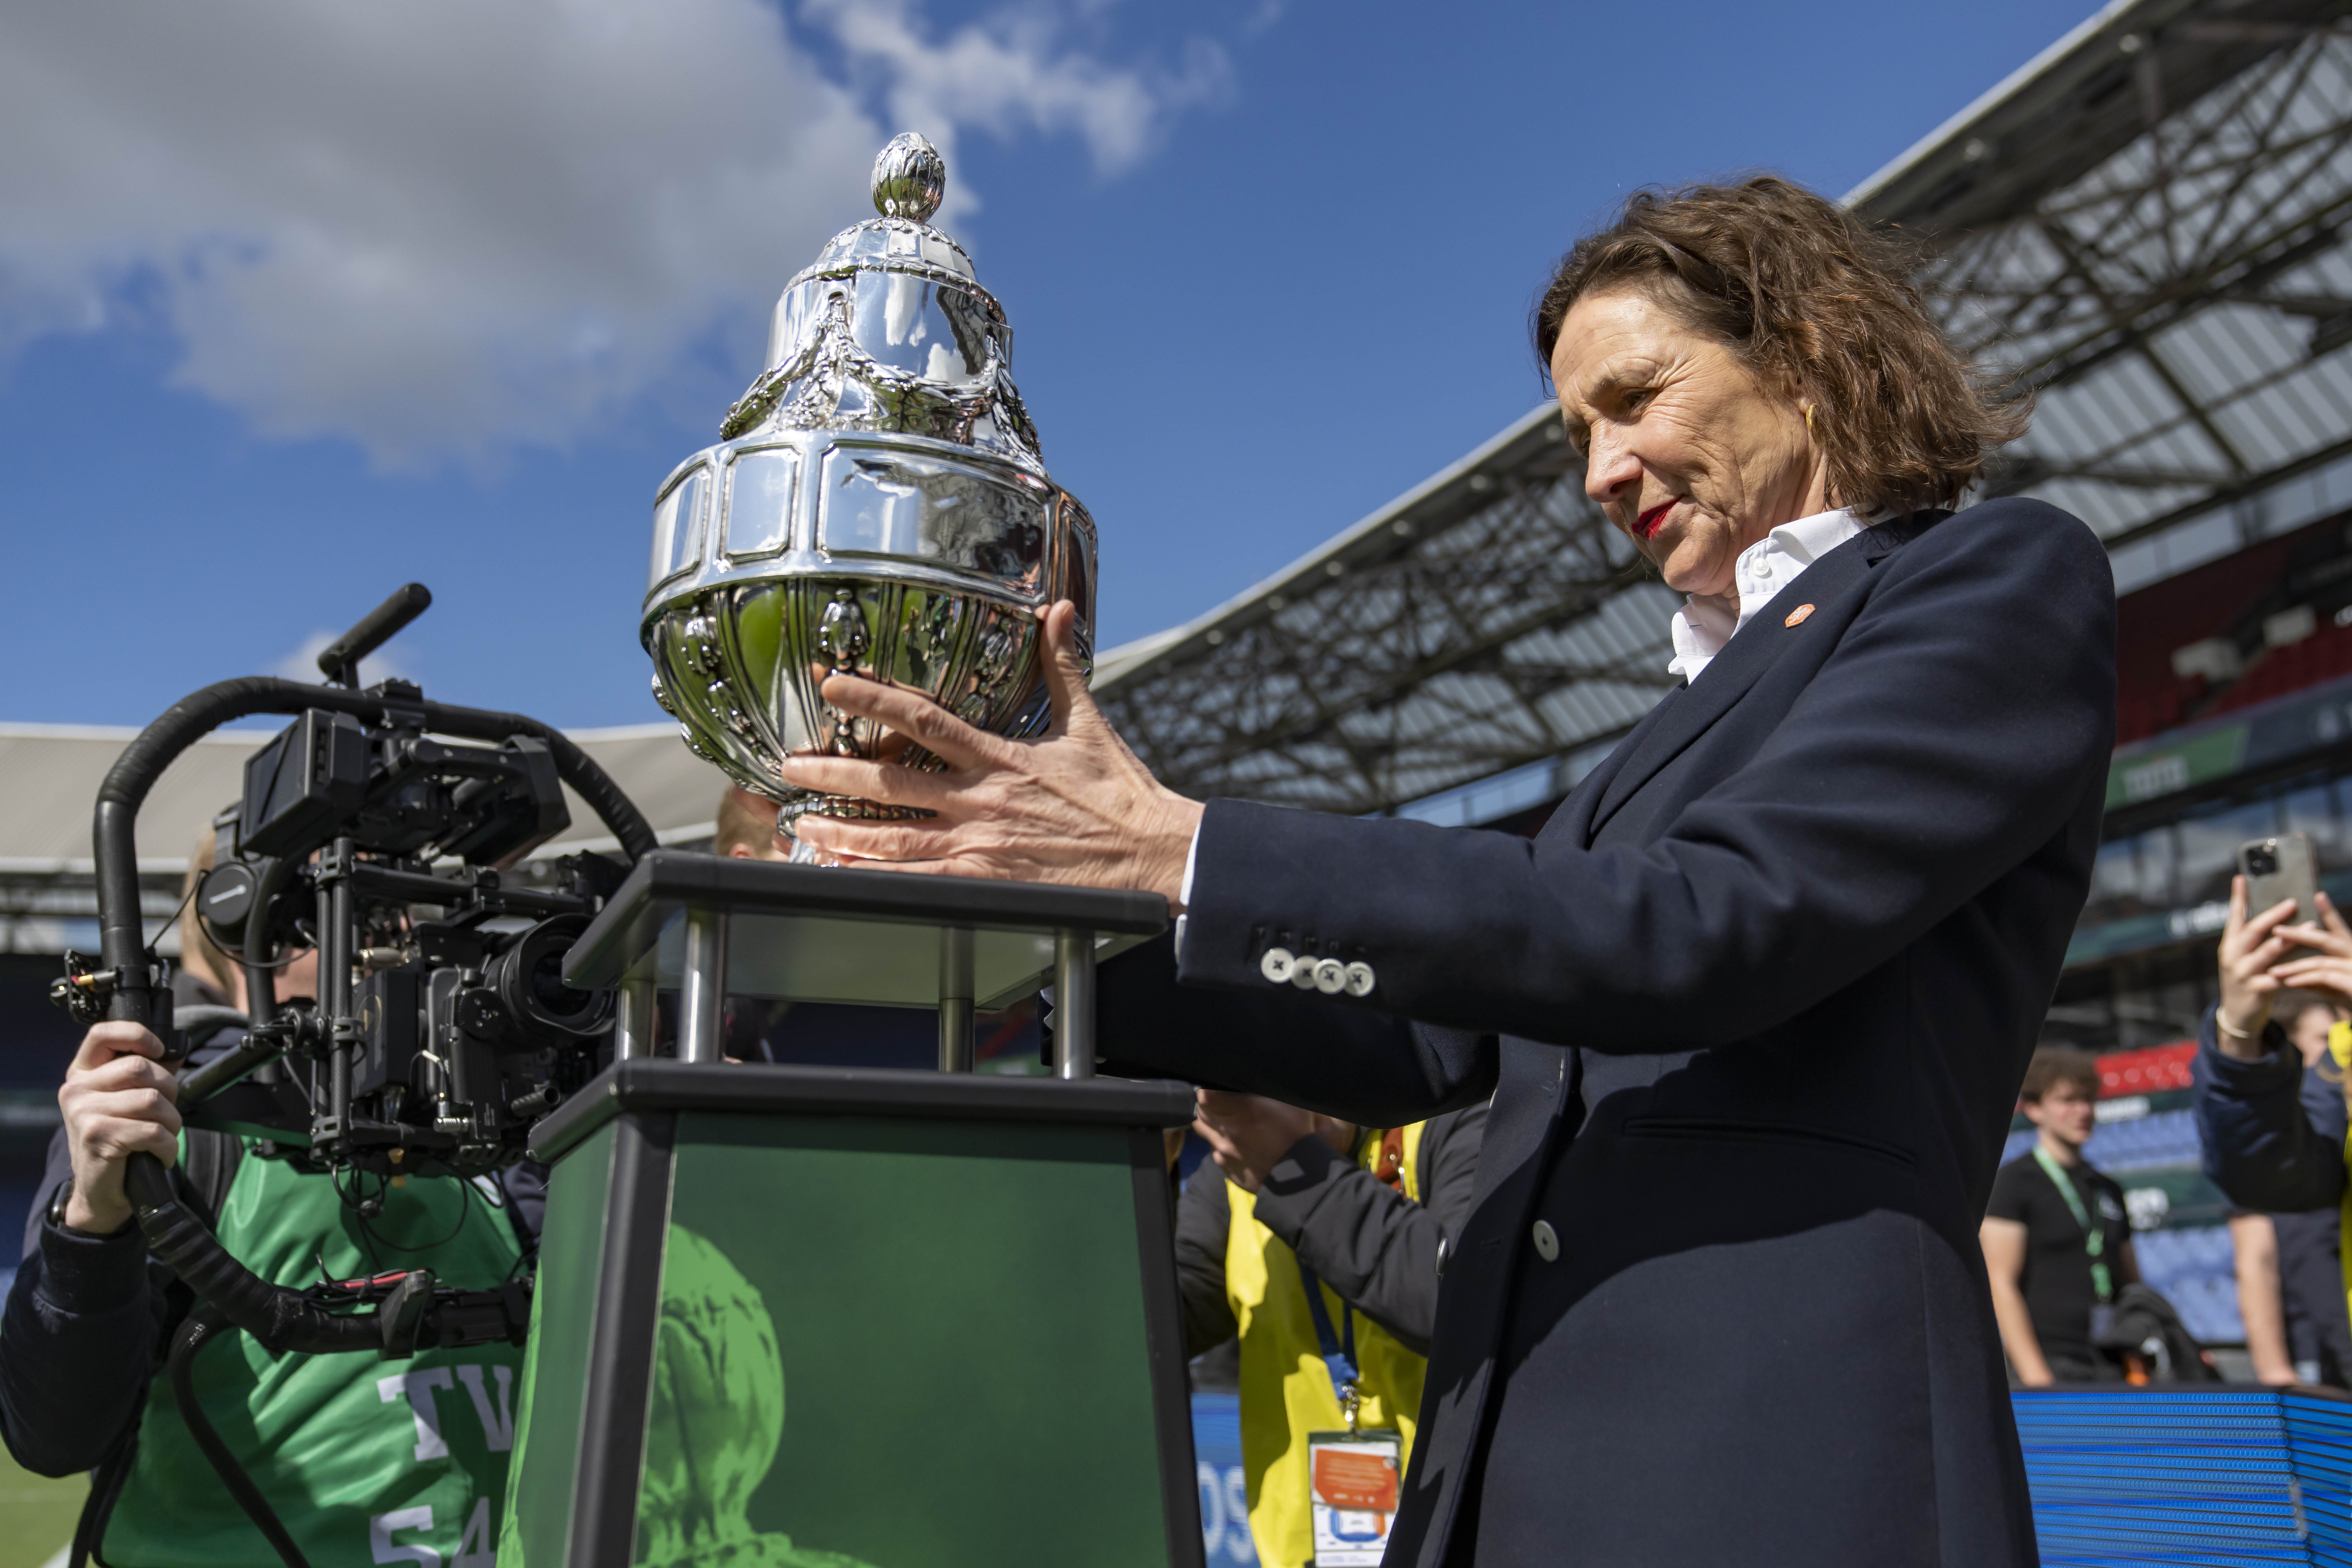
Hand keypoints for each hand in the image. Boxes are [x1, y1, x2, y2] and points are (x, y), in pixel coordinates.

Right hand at [57, 1022, 180, 1234]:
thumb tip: (175, 1050)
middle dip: (169, 1091)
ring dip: (171, 1122)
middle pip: (142, 1067)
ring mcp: (84, 1113)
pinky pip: (152, 1131)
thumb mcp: (127, 1103)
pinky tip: (159, 1155)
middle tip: (165, 1115)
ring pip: (152, 1100)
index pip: (102, 1034)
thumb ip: (146, 1075)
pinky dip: (167, 1146)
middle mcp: (77, 1090)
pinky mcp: (98, 1136)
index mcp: (82, 1075)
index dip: (136, 1034)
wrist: (100, 1191)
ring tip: (161, 1138)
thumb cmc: (118, 1142)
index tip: (159, 1050)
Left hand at [778, 602, 1204, 903]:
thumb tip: (1056, 610)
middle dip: (833, 772)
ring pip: (893, 837)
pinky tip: (844, 876)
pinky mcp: (988, 884)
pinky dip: (878, 879)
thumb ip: (1062, 666)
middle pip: (891, 781)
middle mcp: (981, 800)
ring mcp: (980, 846)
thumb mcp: (1090, 723)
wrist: (1153, 856)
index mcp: (1001, 757)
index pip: (925, 719)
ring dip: (841, 832)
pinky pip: (919, 882)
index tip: (834, 683)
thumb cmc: (1122, 794)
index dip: (875, 698)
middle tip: (789, 766)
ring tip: (800, 825)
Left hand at [1191, 1089, 1353, 1193]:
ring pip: (1205, 1134)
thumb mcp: (1291, 1103)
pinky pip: (1216, 1155)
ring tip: (1225, 1124)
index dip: (1207, 1091)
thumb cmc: (1299, 1136)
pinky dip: (1222, 1148)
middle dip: (1207, 1107)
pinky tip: (1236, 1146)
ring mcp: (1225, 1153)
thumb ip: (1269, 1088)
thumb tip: (1257, 1077)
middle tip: (1219, 1104)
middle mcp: (1228, 1132)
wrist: (1302, 1180)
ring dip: (1211, 1127)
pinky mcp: (1228, 1170)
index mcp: (1243, 1111)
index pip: (1205, 1096)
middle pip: (1201, 1114)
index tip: (1213, 1089)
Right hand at [2216, 876, 2301, 1056]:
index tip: (2242, 877)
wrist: (2237, 1015)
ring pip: (2268, 952)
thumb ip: (2252, 939)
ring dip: (2291, 939)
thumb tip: (2270, 914)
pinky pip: (2279, 977)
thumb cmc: (2245, 979)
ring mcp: (2242, 973)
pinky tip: (2310, 963)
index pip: (2234, 917)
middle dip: (2274, 915)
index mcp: (2229, 945)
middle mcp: (2232, 956)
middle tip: (2292, 902)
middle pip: (2253, 930)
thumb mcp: (2242, 957)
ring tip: (2311, 927)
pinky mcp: (2256, 990)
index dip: (2238, 897)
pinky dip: (2294, 969)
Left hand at [2269, 890, 2351, 1011]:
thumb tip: (2291, 968)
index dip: (2330, 913)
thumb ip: (2317, 974)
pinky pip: (2326, 978)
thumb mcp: (2333, 987)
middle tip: (2276, 928)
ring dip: (2295, 963)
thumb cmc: (2350, 1002)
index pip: (2340, 931)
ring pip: (2322, 961)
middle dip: (2300, 934)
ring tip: (2273, 968)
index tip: (2318, 895)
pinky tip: (2288, 982)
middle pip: (2328, 941)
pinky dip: (2305, 978)